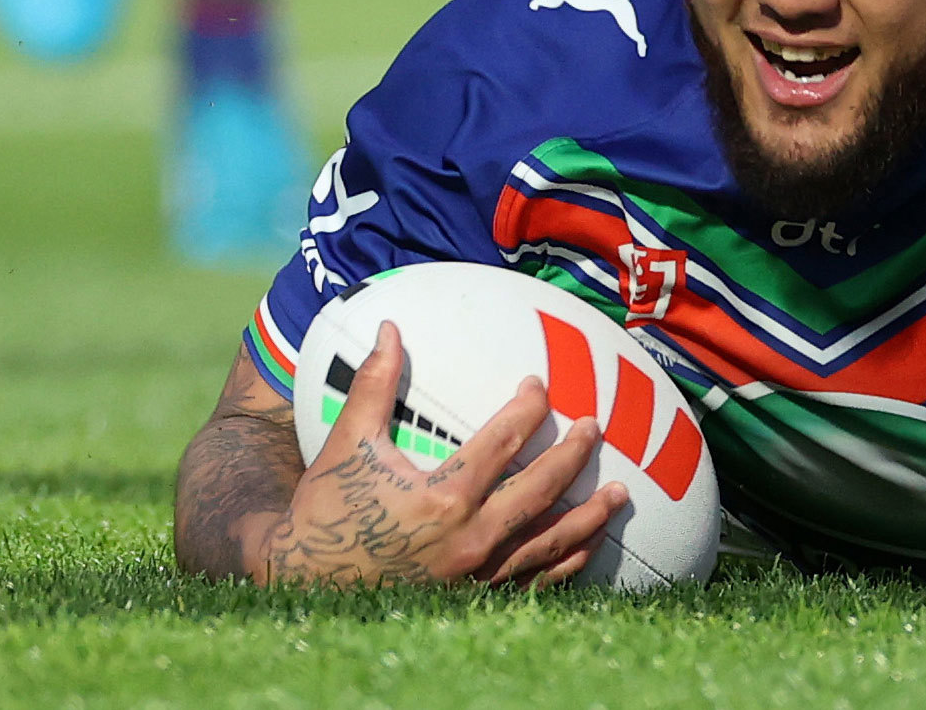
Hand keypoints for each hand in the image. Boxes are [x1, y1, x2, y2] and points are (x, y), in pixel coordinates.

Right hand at [253, 321, 627, 587]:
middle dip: (574, 456)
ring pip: (549, 542)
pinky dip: (567, 563)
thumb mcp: (347, 443)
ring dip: (589, 517)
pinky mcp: (476, 599)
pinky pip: (535, 583)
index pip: (505, 442)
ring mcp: (477, 575)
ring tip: (621, 493)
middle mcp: (469, 538)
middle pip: (541, 490)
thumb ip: (376, 385)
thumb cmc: (325, 508)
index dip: (529, 409)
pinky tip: (588, 545)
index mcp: (443, 497)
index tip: (540, 386)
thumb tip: (391, 327)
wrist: (304, 580)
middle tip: (596, 426)